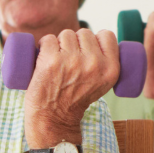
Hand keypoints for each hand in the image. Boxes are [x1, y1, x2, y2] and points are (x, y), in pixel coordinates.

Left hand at [24, 28, 120, 146]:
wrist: (54, 119)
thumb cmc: (74, 100)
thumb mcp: (101, 84)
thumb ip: (103, 64)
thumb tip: (98, 39)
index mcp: (111, 69)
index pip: (107, 35)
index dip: (95, 40)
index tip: (86, 51)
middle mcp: (94, 63)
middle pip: (84, 33)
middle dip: (75, 42)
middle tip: (69, 62)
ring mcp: (72, 60)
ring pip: (66, 34)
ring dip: (59, 44)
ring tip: (57, 63)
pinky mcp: (51, 60)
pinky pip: (47, 39)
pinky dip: (43, 46)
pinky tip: (44, 60)